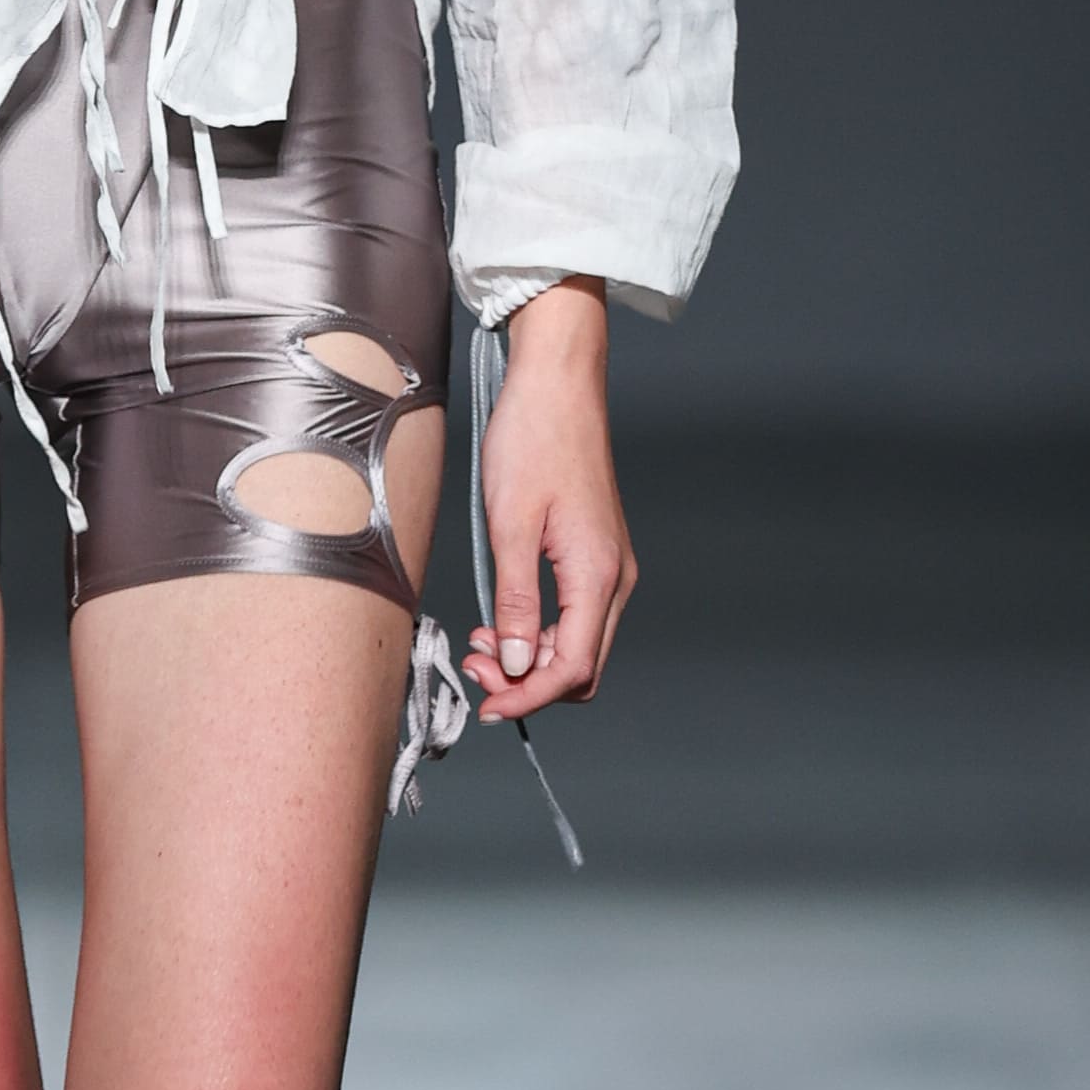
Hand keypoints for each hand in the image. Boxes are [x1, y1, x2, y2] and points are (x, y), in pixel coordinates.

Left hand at [465, 280, 633, 719]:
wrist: (557, 385)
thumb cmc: (533, 442)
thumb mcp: (510, 527)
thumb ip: (516, 602)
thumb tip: (521, 666)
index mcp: (597, 575)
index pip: (574, 669)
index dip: (529, 697)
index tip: (487, 704)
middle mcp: (614, 578)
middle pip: (582, 666)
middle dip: (529, 681)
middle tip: (476, 666)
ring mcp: (608, 566)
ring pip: (579, 643)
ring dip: (532, 657)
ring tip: (481, 642)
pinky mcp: (594, 554)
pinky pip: (575, 615)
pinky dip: (540, 630)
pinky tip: (502, 619)